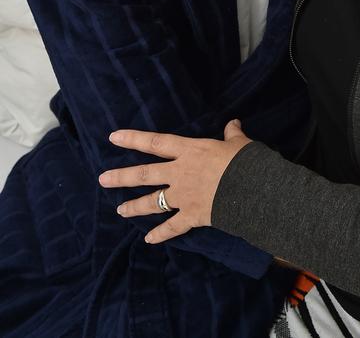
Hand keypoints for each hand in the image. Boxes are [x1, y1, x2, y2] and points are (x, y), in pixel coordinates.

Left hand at [98, 120, 251, 243]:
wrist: (252, 189)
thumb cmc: (244, 161)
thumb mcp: (239, 143)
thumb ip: (232, 134)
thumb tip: (234, 123)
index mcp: (190, 151)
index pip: (156, 142)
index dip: (134, 139)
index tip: (113, 138)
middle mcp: (180, 173)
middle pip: (145, 174)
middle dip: (122, 177)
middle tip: (103, 179)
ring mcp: (184, 196)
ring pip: (153, 201)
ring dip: (134, 206)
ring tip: (119, 210)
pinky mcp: (192, 216)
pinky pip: (172, 227)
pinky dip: (161, 234)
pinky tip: (149, 240)